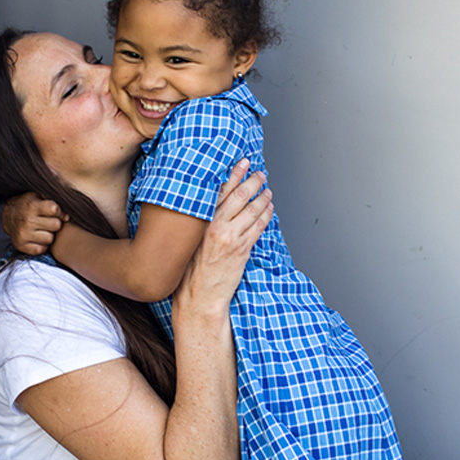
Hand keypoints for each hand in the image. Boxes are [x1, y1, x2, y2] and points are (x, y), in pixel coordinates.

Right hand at [1, 192, 67, 255]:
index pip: (55, 210)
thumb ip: (54, 202)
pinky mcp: (21, 246)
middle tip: (48, 222)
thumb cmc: (28, 205)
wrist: (7, 216)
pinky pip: (41, 250)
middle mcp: (27, 220)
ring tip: (42, 230)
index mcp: (33, 206)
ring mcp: (23, 234)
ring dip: (49, 235)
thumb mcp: (38, 196)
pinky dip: (41, 245)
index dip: (59, 212)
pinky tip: (37, 238)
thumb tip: (67, 217)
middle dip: (55, 223)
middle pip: (56, 226)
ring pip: (50, 239)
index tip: (55, 212)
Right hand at [174, 159, 271, 313]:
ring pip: (252, 210)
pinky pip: (259, 227)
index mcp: (201, 222)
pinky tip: (269, 208)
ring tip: (267, 190)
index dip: (233, 174)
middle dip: (252, 181)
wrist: (198, 297)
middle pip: (239, 196)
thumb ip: (203, 222)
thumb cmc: (191, 271)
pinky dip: (266, 215)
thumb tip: (216, 205)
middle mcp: (216, 227)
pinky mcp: (242, 250)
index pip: (220, 191)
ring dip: (263, 197)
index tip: (242, 162)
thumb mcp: (191, 241)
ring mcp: (231, 238)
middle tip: (260, 174)